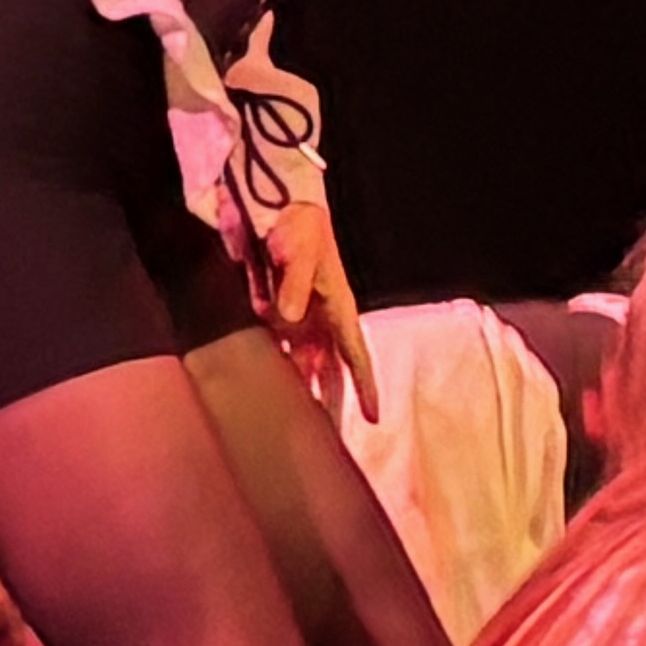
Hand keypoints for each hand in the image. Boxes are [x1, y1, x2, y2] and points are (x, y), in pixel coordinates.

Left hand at [255, 191, 379, 420]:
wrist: (277, 203)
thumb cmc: (300, 226)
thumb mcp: (301, 252)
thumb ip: (294, 283)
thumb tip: (287, 318)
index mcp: (338, 307)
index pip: (355, 354)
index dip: (366, 386)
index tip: (375, 418)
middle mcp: (321, 319)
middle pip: (330, 369)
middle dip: (331, 402)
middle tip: (330, 442)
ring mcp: (299, 318)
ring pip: (305, 365)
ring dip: (304, 391)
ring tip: (301, 430)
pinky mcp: (276, 313)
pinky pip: (280, 349)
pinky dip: (279, 371)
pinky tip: (271, 394)